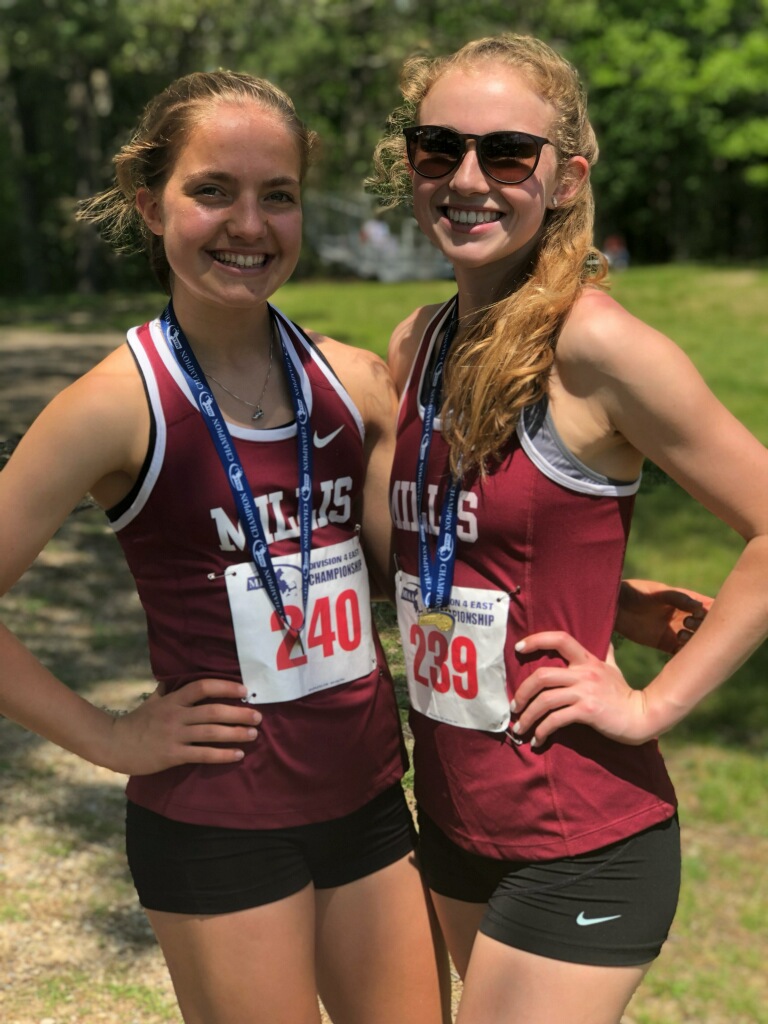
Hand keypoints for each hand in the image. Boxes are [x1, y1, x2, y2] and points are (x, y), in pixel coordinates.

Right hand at [107, 678, 261, 774]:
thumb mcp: (152, 701)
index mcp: (173, 700)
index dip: (225, 686)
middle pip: (213, 711)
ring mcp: (175, 736)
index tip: (244, 690)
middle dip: (238, 712)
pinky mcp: (173, 755)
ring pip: (211, 733)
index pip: (202, 687)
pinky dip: (222, 755)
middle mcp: (176, 715)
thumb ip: (167, 690)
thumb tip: (174, 678)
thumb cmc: (136, 722)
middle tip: (258, 715)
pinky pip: (202, 754)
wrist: (114, 744)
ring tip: (253, 734)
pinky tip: (238, 755)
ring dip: (235, 733)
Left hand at [511, 631, 652, 747]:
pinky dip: (543, 731)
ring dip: (528, 716)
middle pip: (542, 675)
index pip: (560, 639)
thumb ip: (606, 654)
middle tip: (514, 707)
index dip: (536, 640)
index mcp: (587, 660)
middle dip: (522, 691)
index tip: (518, 648)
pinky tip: (538, 740)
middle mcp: (584, 673)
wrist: (642, 717)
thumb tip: (606, 640)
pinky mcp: (588, 712)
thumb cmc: (624, 694)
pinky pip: (557, 720)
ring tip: (519, 728)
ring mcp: (586, 692)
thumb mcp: (614, 668)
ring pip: (545, 700)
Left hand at [615, 579, 711, 652]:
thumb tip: (698, 606)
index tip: (706, 614)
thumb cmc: (634, 593)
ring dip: (695, 641)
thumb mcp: (655, 593)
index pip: (707, 606)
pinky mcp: (666, 643)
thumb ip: (676, 597)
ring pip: (696, 641)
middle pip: (706, 626)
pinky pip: (682, 652)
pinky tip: (681, 652)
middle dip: (703, 627)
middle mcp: (684, 616)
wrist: (613, 607)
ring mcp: (676, 631)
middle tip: (688, 623)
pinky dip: (686, 655)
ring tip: (680, 636)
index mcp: (685, 601)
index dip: (713, 612)